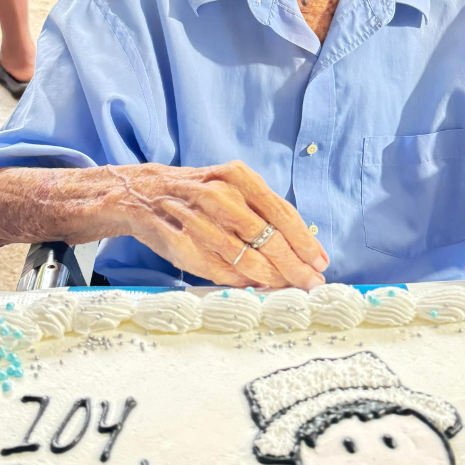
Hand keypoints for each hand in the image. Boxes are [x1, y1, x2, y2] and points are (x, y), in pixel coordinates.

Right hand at [116, 161, 328, 289]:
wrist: (143, 194)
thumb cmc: (199, 195)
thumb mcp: (232, 188)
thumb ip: (263, 211)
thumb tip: (301, 248)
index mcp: (238, 177)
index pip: (281, 213)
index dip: (304, 242)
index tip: (321, 262)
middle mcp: (219, 195)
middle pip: (267, 238)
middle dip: (294, 266)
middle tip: (310, 282)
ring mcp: (197, 219)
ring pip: (244, 258)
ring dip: (270, 278)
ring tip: (286, 287)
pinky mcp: (180, 242)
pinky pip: (218, 270)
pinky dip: (240, 281)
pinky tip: (254, 286)